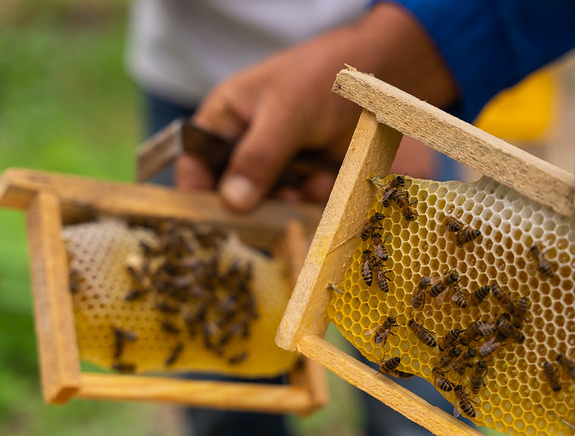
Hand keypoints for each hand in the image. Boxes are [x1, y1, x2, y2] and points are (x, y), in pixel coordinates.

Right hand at [175, 3, 455, 210]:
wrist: (378, 78)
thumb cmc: (321, 78)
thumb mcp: (286, 112)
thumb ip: (258, 155)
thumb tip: (231, 202)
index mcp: (225, 120)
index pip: (195, 163)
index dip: (197, 192)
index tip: (210, 219)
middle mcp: (246, 148)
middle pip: (231, 193)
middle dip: (249, 206)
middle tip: (268, 212)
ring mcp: (277, 166)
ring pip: (266, 204)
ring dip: (284, 205)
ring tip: (306, 189)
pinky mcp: (306, 180)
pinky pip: (299, 204)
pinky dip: (311, 200)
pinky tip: (324, 184)